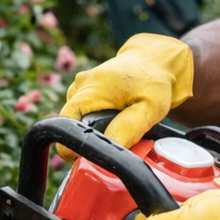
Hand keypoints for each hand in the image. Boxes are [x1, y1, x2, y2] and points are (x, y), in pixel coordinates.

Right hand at [60, 33, 193, 149]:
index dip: (74, 147)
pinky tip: (116, 118)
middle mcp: (78, 87)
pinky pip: (85, 115)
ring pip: (80, 122)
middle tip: (119, 139)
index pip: (65, 125)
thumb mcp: (150, 108)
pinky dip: (99, 122)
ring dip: (97, 131)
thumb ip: (129, 129)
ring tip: (121, 124)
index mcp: (90, 89)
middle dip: (92, 139)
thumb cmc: (153, 83)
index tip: (93, 158)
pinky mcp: (84, 92)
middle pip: (73, 126)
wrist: (154, 61)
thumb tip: (108, 151)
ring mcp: (79, 88)